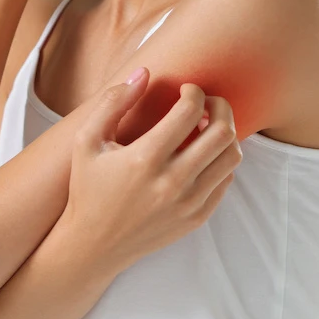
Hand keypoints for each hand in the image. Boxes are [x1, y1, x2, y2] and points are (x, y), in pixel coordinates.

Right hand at [64, 70, 240, 271]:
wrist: (93, 245)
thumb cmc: (88, 188)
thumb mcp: (87, 142)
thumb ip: (113, 102)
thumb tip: (143, 73)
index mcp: (145, 159)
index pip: (191, 111)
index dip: (194, 91)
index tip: (186, 90)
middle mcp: (172, 182)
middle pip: (223, 131)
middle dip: (220, 106)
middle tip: (206, 103)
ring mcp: (188, 202)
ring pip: (232, 156)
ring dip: (225, 133)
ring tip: (206, 128)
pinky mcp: (197, 217)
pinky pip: (226, 180)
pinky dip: (221, 160)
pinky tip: (201, 154)